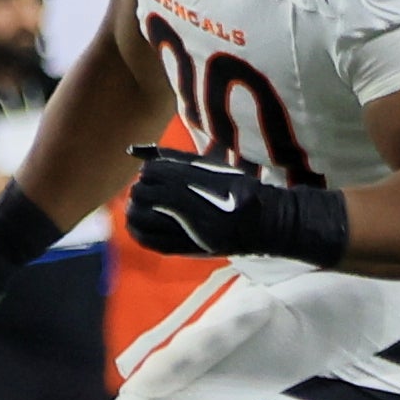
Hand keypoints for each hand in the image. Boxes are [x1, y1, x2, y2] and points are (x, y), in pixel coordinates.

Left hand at [123, 145, 264, 256]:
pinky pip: (146, 240)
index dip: (150, 171)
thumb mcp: (212, 165)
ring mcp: (189, 230)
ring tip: (143, 205)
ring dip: (136, 207)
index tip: (155, 173)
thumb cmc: (239, 189)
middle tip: (148, 189)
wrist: (266, 224)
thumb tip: (133, 150)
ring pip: (139, 216)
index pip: (152, 171)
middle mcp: (193, 207)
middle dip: (142, 188)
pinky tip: (140, 222)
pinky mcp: (187, 248)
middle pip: (142, 192)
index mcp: (202, 183)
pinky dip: (137, 229)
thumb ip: (174, 158)